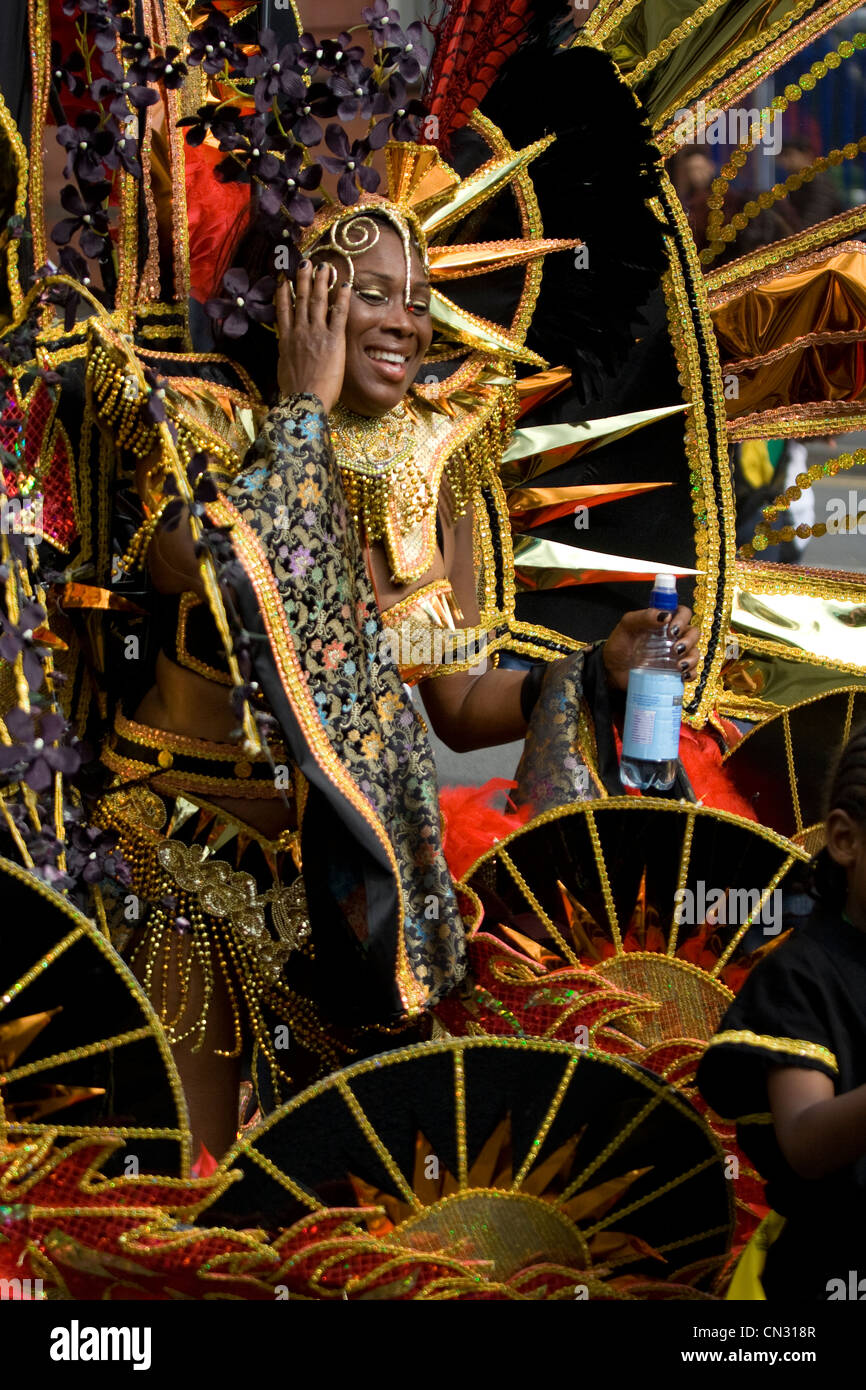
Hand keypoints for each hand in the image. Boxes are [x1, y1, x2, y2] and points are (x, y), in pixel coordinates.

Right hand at [276, 262, 350, 412]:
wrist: (305, 400)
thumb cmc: (294, 392)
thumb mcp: (283, 369)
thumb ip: (285, 354)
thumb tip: (285, 350)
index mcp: (286, 339)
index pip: (284, 310)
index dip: (285, 292)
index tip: (285, 279)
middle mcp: (300, 331)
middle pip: (301, 299)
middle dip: (304, 279)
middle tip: (306, 262)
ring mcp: (316, 334)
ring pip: (318, 301)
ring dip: (321, 281)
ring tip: (324, 266)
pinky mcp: (333, 340)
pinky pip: (339, 313)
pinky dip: (341, 297)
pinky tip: (344, 284)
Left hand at [602, 605, 700, 691]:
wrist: (611, 671)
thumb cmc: (618, 645)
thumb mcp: (626, 626)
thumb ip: (643, 617)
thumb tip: (665, 615)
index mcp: (663, 623)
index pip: (683, 613)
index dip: (683, 618)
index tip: (672, 629)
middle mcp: (672, 638)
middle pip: (693, 632)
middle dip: (690, 640)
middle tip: (676, 648)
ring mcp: (675, 656)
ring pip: (695, 652)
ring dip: (692, 658)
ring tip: (678, 666)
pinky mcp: (674, 673)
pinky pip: (691, 672)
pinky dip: (691, 673)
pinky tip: (682, 675)